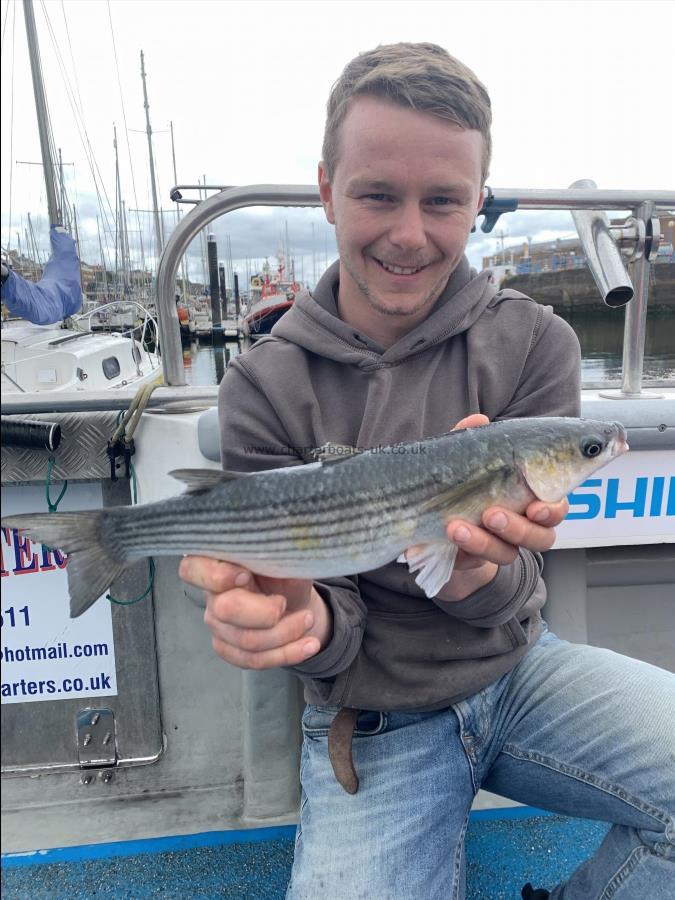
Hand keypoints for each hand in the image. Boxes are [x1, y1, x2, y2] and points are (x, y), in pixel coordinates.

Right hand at [178, 557, 331, 669]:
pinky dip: (287, 654)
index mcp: (215, 562)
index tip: (246, 575)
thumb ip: (279, 555)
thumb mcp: (285, 556)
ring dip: (286, 634)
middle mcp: (210, 594)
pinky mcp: (227, 647)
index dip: (217, 576)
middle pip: (225, 611)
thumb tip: (288, 553)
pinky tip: (309, 644)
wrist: (294, 598)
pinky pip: (254, 660)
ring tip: (309, 619)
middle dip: (265, 612)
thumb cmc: (284, 570)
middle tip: (286, 603)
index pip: (191, 570)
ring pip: (246, 641)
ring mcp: (216, 623)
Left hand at [436, 414, 567, 600]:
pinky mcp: (476, 561)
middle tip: (492, 514)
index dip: (552, 511)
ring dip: (484, 542)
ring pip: (509, 554)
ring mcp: (501, 546)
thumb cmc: (464, 481)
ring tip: (457, 527)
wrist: (434, 516)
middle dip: (519, 528)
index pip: (556, 507)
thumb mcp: (464, 457)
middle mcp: (523, 526)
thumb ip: (472, 439)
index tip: (535, 507)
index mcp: (531, 498)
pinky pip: (477, 563)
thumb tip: (479, 420)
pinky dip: (464, 550)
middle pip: (542, 538)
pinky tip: (448, 535)